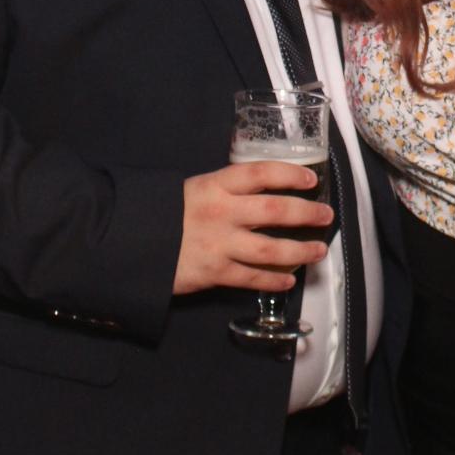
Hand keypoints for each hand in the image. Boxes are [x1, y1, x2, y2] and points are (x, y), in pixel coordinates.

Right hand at [173, 160, 333, 295]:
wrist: (128, 243)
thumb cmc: (162, 213)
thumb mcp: (192, 189)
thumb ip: (224, 191)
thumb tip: (260, 193)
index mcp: (216, 185)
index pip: (262, 173)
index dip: (291, 174)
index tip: (311, 180)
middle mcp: (222, 212)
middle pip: (276, 210)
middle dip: (307, 213)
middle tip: (326, 216)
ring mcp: (220, 244)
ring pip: (272, 250)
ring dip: (300, 251)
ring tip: (318, 251)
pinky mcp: (214, 272)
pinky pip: (252, 278)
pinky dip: (274, 281)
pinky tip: (288, 281)